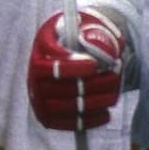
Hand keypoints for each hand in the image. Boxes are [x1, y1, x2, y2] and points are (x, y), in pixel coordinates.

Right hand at [26, 8, 125, 130]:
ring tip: (114, 95)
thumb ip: (94, 32)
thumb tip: (100, 47)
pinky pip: (68, 123)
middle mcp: (33, 75)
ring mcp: (39, 97)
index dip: (71, 67)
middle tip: (115, 77)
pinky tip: (106, 113)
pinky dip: (89, 120)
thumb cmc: (81, 38)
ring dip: (94, 102)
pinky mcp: (47, 115)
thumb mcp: (85, 26)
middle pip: (62, 88)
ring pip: (67, 106)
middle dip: (93, 85)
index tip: (93, 65)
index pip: (51, 65)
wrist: (69, 55)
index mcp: (40, 49)